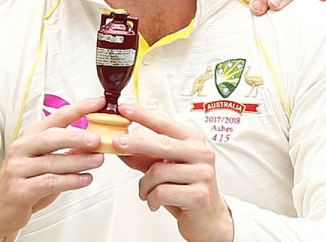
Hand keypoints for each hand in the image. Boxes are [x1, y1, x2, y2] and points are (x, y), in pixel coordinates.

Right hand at [0, 97, 103, 240]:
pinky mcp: (20, 190)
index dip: (78, 108)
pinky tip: (85, 179)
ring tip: (98, 161)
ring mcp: (18, 168)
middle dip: (76, 137)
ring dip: (78, 161)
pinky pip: (49, 182)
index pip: (56, 117)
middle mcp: (21, 148)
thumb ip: (65, 152)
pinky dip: (70, 181)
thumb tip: (93, 143)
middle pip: (51, 137)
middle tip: (97, 139)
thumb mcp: (44, 161)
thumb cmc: (25, 181)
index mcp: (30, 136)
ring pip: (52, 162)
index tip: (98, 103)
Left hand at [114, 103, 232, 241]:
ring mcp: (203, 174)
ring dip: (144, 185)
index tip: (124, 109)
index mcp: (193, 141)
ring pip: (158, 172)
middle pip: (162, 144)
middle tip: (116, 143)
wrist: (208, 218)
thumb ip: (144, 157)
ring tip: (146, 191)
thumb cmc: (187, 189)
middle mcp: (201, 153)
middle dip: (135, 143)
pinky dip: (152, 198)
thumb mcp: (164, 168)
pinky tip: (155, 201)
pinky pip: (162, 192)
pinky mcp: (199, 195)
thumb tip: (120, 145)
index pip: (164, 124)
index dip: (143, 115)